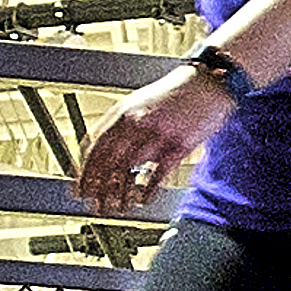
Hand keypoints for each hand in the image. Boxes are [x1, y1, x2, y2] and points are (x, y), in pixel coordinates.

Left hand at [72, 69, 225, 217]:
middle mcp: (138, 122)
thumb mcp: (140, 102)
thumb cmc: (176, 93)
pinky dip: (147, 190)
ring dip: (119, 193)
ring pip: (130, 170)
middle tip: (94, 205)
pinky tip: (142, 200)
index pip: (94, 146)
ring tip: (115, 208)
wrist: (209, 82)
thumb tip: (104, 152)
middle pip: (108, 161)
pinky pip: (158, 174)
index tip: (80, 187)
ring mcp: (158, 135)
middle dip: (98, 188)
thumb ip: (122, 125)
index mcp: (124, 110)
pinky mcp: (180, 146)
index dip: (85, 171)